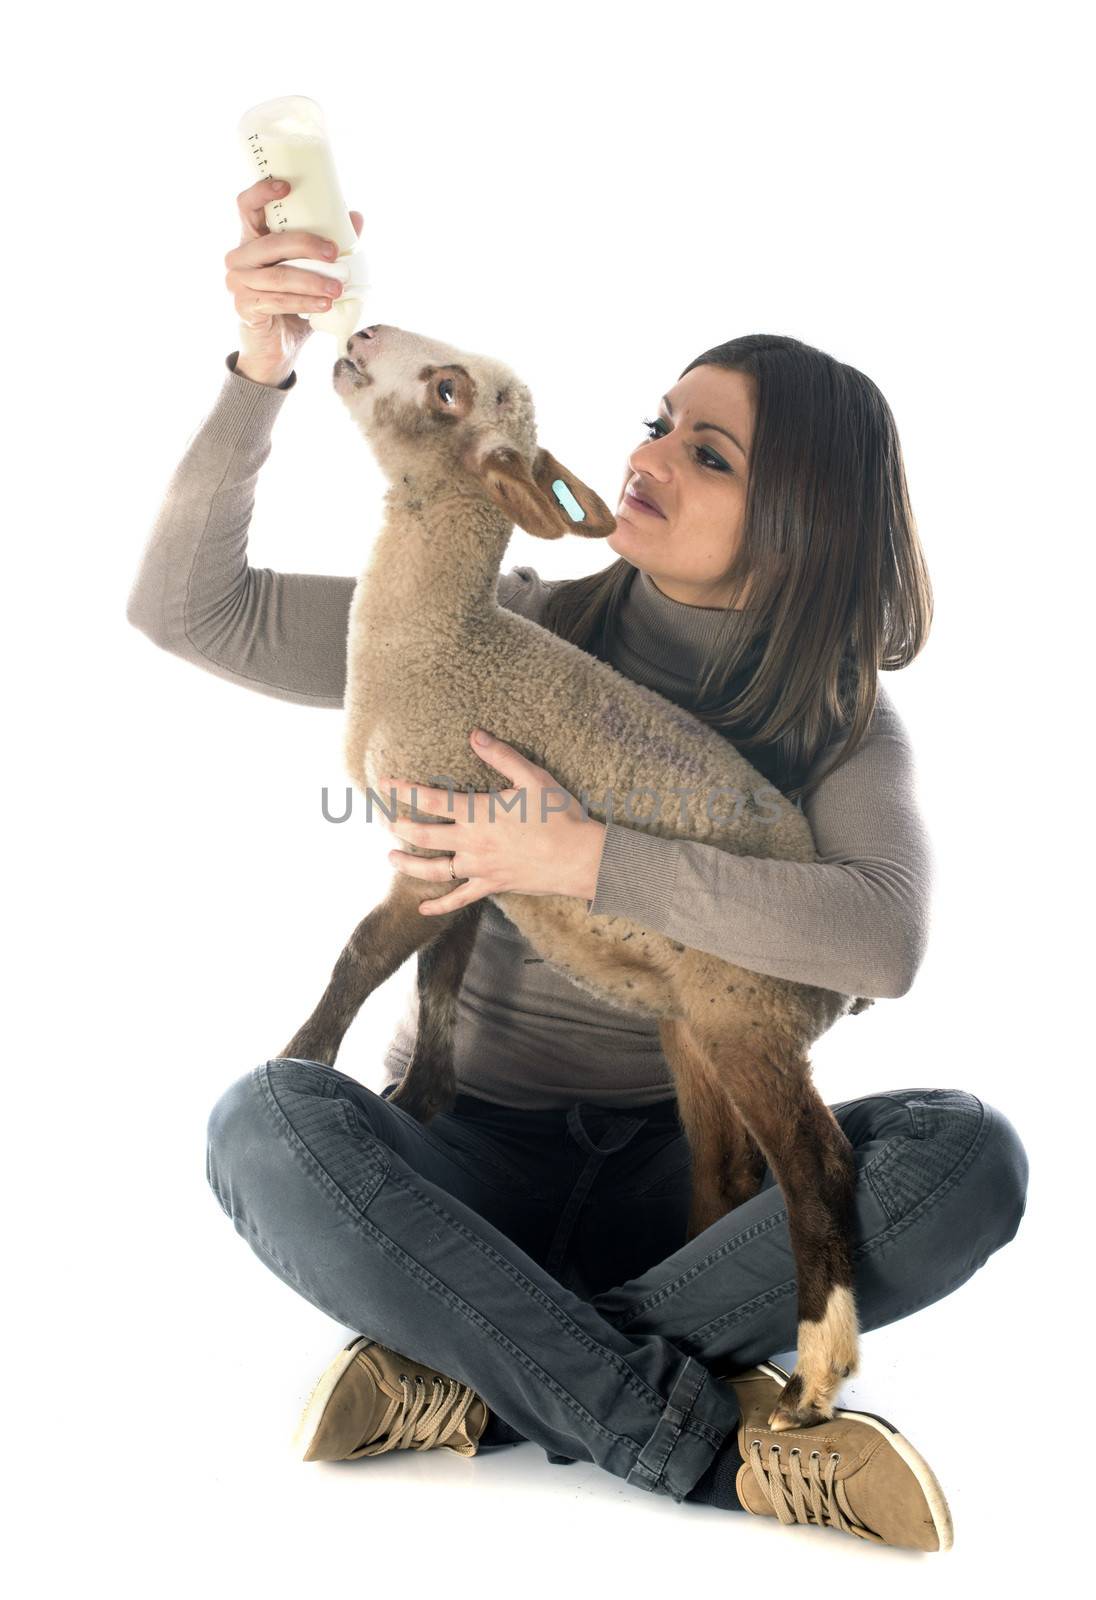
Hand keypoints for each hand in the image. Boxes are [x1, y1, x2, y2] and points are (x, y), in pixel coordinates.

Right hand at [225, 176, 363, 376]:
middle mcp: (239, 257)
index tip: (287, 186)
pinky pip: (278, 300)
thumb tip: (356, 216)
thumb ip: (328, 244)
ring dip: (312, 281)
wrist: (277, 347)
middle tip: (335, 254)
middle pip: (272, 242)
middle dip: (306, 245)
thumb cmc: (294, 303)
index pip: (247, 206)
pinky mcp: (244, 306)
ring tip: (338, 288)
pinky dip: (305, 302)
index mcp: (252, 239)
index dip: (262, 192)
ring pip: (279, 275)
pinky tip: (325, 305)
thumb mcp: (311, 271)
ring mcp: (237, 282)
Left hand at [378, 729, 606, 915]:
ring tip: (390, 857)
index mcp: (478, 813)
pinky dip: (439, 905)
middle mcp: (472, 842)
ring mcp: (479, 867)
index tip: (384, 783)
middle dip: (399, 826)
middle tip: (383, 819)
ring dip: (408, 865)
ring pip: (434, 870)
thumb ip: (501, 756)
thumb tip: (475, 734)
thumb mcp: (532, 778)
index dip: (404, 790)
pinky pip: (459, 899)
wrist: (579, 858)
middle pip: (423, 835)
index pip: (431, 798)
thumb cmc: (559, 816)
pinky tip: (422, 908)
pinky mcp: (491, 885)